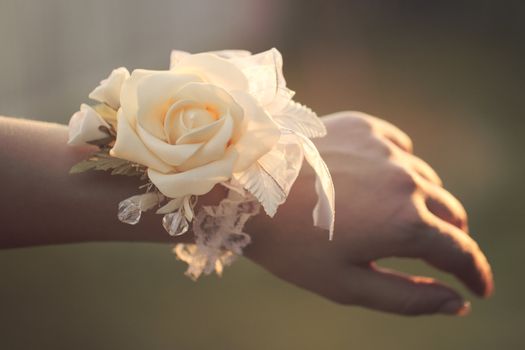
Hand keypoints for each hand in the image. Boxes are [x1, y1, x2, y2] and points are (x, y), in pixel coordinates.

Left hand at [245, 111, 492, 315]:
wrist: (243, 187)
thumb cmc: (290, 244)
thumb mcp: (346, 285)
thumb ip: (407, 298)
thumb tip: (454, 303)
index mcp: (405, 224)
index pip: (460, 252)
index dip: (475, 274)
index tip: (479, 287)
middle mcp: (405, 180)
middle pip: (450, 212)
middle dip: (448, 238)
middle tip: (434, 254)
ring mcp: (385, 148)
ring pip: (426, 180)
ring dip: (421, 202)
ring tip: (392, 217)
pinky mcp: (365, 127)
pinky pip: (400, 149)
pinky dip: (398, 169)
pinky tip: (375, 180)